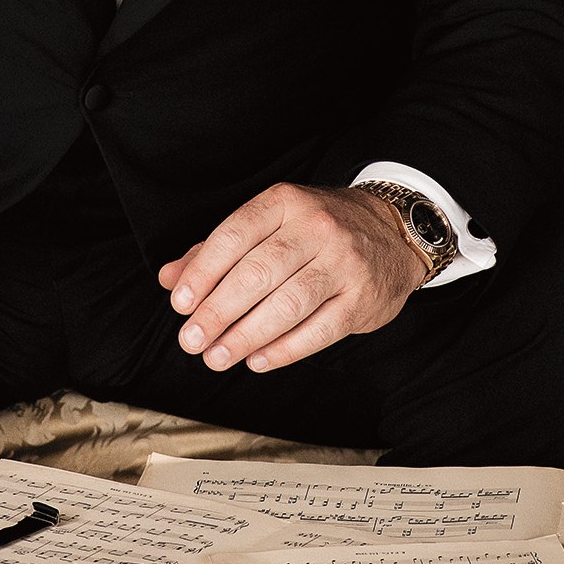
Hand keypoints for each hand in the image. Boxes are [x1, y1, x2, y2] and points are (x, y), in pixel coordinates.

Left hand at [158, 183, 426, 373]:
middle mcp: (317, 228)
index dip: (203, 271)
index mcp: (285, 203)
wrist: (393, 231)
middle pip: (258, 273)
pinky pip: (319, 330)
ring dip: (245, 336)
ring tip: (216, 357)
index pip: (234, 235)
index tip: (180, 303)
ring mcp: (344, 263)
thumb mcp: (270, 224)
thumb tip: (170, 278)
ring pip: (287, 304)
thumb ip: (217, 250)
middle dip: (217, 311)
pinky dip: (284, 350)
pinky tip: (257, 360)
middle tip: (191, 340)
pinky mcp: (363, 298)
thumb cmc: (316, 230)